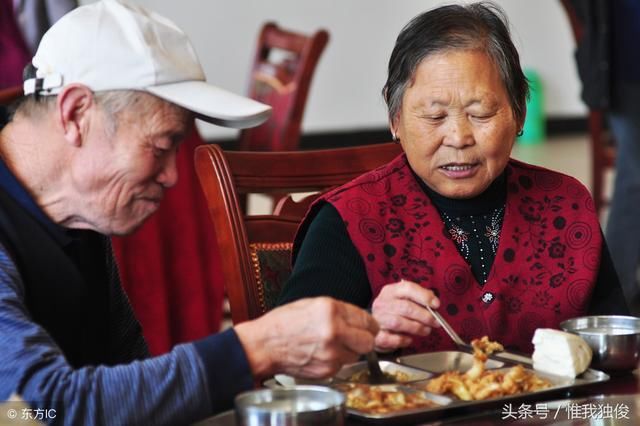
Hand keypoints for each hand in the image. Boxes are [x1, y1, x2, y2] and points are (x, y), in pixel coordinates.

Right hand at [235, 297, 377, 378]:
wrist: (264, 345)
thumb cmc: (284, 323)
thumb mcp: (312, 304)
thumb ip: (338, 311)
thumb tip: (359, 318)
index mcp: (331, 310)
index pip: (366, 319)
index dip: (369, 324)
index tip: (368, 327)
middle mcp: (334, 331)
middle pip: (369, 341)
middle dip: (364, 339)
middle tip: (356, 338)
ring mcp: (331, 353)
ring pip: (357, 355)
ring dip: (349, 351)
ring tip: (331, 345)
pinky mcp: (327, 369)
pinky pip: (342, 365)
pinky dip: (336, 361)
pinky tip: (321, 353)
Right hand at [371, 279, 440, 350]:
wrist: (374, 326)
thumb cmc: (394, 312)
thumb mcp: (403, 299)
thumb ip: (418, 298)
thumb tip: (434, 303)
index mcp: (390, 291)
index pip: (408, 288)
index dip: (424, 296)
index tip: (436, 304)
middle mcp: (382, 303)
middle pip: (405, 307)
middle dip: (424, 315)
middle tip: (435, 322)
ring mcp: (378, 319)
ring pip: (398, 323)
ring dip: (417, 327)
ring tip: (426, 330)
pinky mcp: (377, 336)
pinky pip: (392, 339)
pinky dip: (404, 340)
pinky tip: (410, 339)